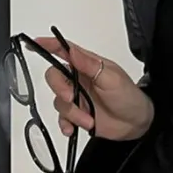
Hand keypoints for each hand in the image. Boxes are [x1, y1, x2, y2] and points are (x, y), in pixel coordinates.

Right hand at [35, 37, 153, 141]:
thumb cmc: (129, 96)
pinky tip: (73, 128)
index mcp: (88, 65)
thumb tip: (73, 50)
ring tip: (88, 119)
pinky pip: (61, 118)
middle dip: (59, 88)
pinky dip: (65, 124)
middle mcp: (79, 79)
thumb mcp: (112, 78)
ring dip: (71, 113)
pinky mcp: (77, 114)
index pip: (65, 51)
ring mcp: (77, 97)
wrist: (137, 123)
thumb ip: (91, 66)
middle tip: (70, 97)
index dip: (50, 45)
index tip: (35, 43)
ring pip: (59, 101)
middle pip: (54, 77)